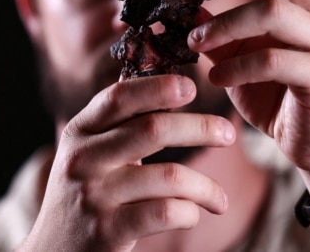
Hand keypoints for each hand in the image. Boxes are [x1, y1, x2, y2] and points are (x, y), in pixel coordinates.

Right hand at [17, 75, 234, 251]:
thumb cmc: (84, 193)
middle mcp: (83, 159)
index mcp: (80, 131)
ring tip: (221, 200)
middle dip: (200, 128)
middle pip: (152, 129)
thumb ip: (119, 120)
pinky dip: (190, 212)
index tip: (191, 86)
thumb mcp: (89, 151)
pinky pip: (165, 213)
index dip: (158, 87)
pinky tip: (195, 215)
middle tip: (228, 134)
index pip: (119, 97)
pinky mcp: (107, 231)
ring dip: (206, 187)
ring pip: (169, 176)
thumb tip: (162, 78)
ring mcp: (94, 196)